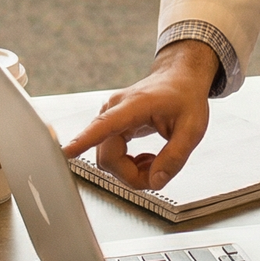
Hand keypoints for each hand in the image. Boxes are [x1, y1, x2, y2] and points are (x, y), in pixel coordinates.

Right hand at [60, 40, 217, 190]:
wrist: (180, 79)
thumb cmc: (185, 97)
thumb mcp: (193, 129)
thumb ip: (175, 157)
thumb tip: (155, 181)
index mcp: (134, 105)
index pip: (105, 125)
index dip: (85, 140)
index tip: (66, 151)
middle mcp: (114, 109)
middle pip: (108, 157)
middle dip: (132, 174)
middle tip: (159, 172)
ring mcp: (109, 117)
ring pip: (107, 160)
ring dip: (131, 170)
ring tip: (155, 161)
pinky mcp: (110, 125)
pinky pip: (110, 156)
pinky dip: (128, 165)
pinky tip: (145, 159)